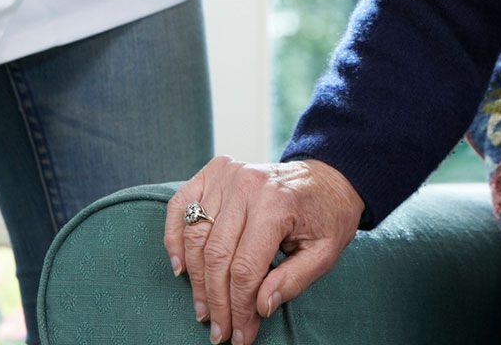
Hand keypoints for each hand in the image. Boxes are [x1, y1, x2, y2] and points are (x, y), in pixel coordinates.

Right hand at [164, 156, 364, 344]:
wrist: (327, 178)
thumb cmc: (327, 216)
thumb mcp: (325, 252)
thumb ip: (294, 280)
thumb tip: (260, 307)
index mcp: (277, 205)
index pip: (245, 268)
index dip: (239, 307)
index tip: (240, 334)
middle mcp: (247, 186)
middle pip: (217, 256)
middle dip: (217, 302)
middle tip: (220, 331)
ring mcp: (227, 176)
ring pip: (196, 237)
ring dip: (196, 280)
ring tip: (204, 311)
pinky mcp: (214, 172)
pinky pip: (180, 206)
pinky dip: (173, 237)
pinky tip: (181, 268)